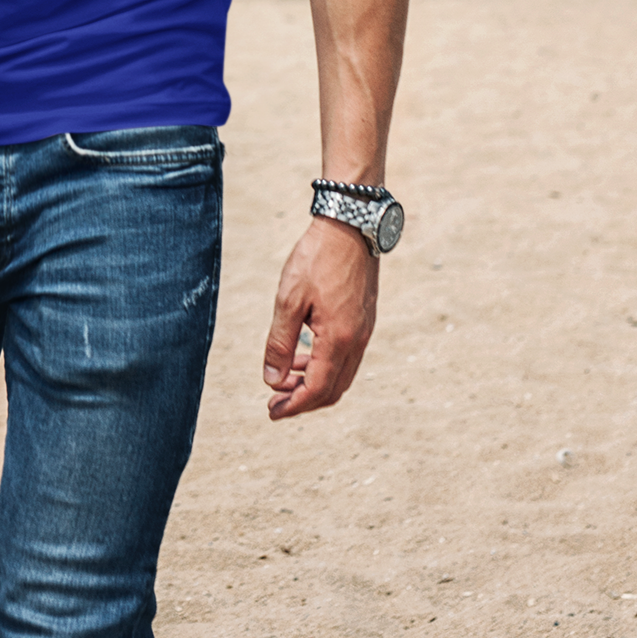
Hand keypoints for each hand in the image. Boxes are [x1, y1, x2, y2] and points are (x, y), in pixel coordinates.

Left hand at [263, 215, 377, 418]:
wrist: (349, 225)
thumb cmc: (316, 259)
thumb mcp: (289, 300)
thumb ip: (280, 343)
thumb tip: (272, 380)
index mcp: (338, 340)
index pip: (317, 389)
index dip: (293, 406)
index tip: (272, 412)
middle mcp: (357, 340)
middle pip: (333, 389)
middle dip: (304, 400)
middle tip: (275, 401)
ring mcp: (364, 330)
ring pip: (341, 373)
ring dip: (314, 382)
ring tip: (284, 377)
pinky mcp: (364, 318)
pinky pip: (346, 356)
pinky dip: (325, 364)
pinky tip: (305, 352)